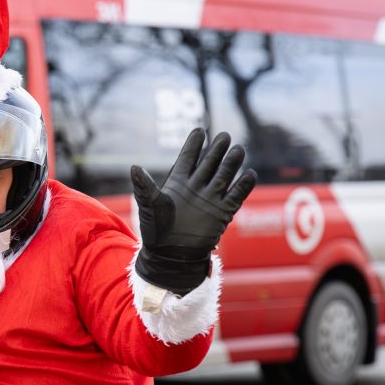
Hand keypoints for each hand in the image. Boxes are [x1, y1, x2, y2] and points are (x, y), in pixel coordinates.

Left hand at [132, 128, 255, 294]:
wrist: (169, 254)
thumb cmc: (155, 230)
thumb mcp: (148, 205)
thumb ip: (144, 186)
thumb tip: (134, 168)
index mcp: (177, 182)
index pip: (187, 158)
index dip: (193, 145)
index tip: (199, 130)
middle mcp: (196, 187)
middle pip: (209, 163)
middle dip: (217, 150)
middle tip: (224, 136)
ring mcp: (210, 198)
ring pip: (224, 176)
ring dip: (231, 163)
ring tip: (238, 150)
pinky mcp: (222, 213)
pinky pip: (236, 196)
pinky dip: (243, 186)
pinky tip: (250, 175)